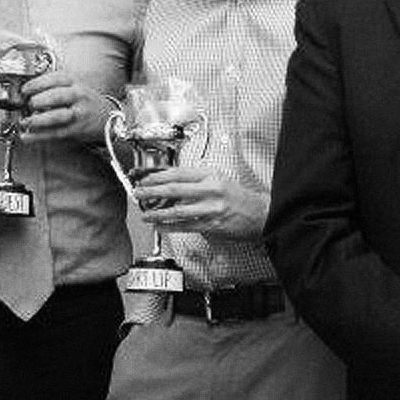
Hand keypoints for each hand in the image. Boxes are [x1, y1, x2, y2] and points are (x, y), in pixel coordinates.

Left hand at [19, 70, 109, 144]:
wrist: (108, 118)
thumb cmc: (85, 101)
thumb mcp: (73, 86)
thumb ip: (52, 87)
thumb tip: (26, 94)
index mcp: (74, 82)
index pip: (54, 79)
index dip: (36, 84)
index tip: (24, 90)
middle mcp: (78, 96)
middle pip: (56, 96)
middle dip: (37, 101)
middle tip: (27, 104)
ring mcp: (78, 114)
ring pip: (55, 117)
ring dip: (37, 120)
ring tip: (24, 121)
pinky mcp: (76, 130)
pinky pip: (54, 133)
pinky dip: (38, 136)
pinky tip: (26, 136)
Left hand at [134, 167, 265, 241]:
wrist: (260, 214)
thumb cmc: (239, 198)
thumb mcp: (219, 180)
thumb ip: (197, 181)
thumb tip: (170, 183)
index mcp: (211, 176)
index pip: (179, 172)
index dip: (158, 176)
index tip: (145, 179)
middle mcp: (210, 190)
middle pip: (175, 189)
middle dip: (152, 191)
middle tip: (139, 193)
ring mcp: (211, 208)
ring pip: (178, 210)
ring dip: (158, 213)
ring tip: (145, 214)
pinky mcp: (212, 224)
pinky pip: (186, 226)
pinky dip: (170, 227)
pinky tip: (160, 226)